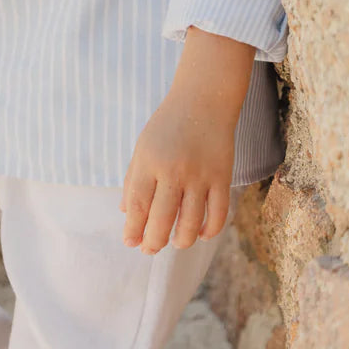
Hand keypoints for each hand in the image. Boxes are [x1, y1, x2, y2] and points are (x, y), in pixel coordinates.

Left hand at [120, 88, 236, 254]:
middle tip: (150, 249)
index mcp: (149, 161)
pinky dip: (211, 230)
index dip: (133, 229)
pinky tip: (202, 234)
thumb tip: (126, 214)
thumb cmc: (168, 125)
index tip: (130, 242)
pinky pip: (218, 213)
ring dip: (182, 240)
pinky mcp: (222, 175)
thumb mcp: (143, 147)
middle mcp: (173, 170)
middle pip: (162, 219)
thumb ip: (133, 180)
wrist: (204, 99)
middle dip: (153, 242)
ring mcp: (200, 174)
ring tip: (176, 242)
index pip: (138, 205)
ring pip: (191, 222)